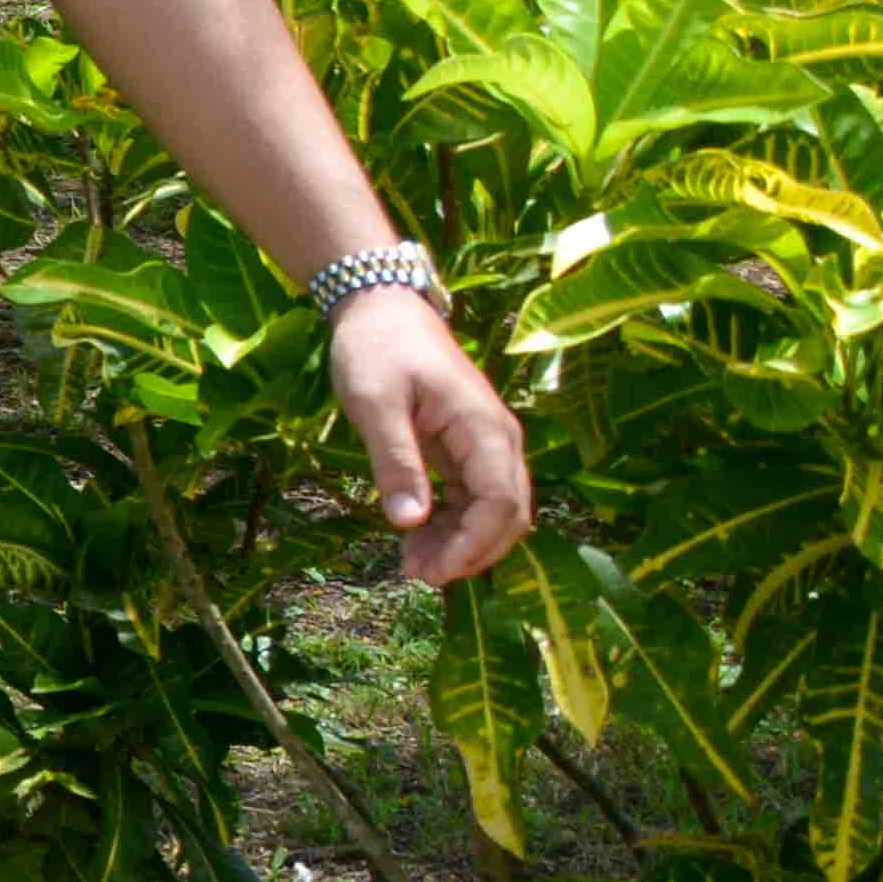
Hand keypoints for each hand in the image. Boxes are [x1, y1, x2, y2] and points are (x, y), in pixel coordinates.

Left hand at [330, 284, 533, 585]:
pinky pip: (472, 498)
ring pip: (492, 511)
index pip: (501, 504)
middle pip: (507, 515)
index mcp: (485, 428)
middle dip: (470, 552)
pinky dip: (451, 524)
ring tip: (411, 565)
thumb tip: (410, 521)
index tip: (435, 572)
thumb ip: (396, 460)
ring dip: (460, 543)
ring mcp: (486, 445)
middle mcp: (498, 441)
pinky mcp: (466, 449)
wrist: (380, 307)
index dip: (474, 546)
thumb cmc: (376, 349)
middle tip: (417, 574)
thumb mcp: (375, 403)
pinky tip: (416, 540)